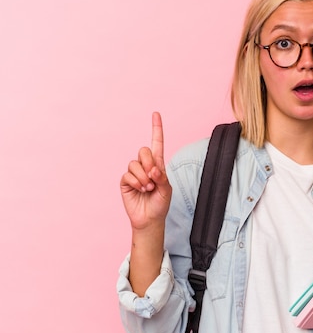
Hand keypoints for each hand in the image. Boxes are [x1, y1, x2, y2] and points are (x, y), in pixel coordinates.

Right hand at [120, 112, 172, 230]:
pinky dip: (136, 182)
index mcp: (158, 165)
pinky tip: (141, 190)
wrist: (150, 219)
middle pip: (143, 151)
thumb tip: (153, 169)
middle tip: (153, 177)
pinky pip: (127, 174)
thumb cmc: (161, 204)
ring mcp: (134, 173)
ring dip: (143, 177)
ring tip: (148, 188)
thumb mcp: (167, 189)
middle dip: (149, 163)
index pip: (157, 143)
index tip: (156, 113)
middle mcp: (145, 166)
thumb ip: (162, 177)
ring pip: (134, 163)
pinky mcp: (125, 181)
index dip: (156, 129)